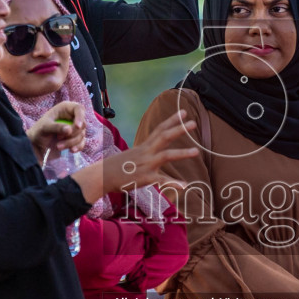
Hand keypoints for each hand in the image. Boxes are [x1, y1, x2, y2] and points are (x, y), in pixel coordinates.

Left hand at [29, 101, 85, 160]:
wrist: (38, 143)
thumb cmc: (39, 131)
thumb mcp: (44, 128)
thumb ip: (56, 127)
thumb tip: (69, 130)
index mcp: (65, 108)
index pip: (79, 108)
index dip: (80, 117)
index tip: (77, 127)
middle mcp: (72, 116)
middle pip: (82, 124)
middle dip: (72, 134)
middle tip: (58, 138)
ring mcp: (75, 128)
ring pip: (82, 135)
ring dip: (71, 142)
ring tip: (58, 146)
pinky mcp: (76, 138)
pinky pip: (82, 142)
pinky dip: (77, 147)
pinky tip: (71, 150)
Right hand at [75, 111, 196, 202]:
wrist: (101, 176)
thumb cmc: (116, 166)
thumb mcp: (132, 155)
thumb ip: (146, 153)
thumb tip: (156, 152)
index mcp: (144, 146)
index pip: (159, 129)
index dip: (172, 120)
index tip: (184, 112)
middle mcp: (146, 152)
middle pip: (164, 137)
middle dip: (179, 130)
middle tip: (194, 123)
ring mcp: (146, 165)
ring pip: (166, 156)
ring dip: (182, 153)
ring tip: (196, 151)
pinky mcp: (145, 178)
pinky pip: (162, 181)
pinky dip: (173, 183)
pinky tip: (185, 185)